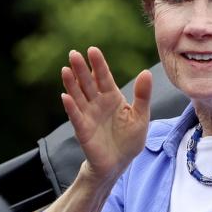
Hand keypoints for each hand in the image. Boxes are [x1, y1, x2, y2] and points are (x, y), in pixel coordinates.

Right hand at [60, 47, 151, 182]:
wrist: (119, 162)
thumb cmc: (130, 138)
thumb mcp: (141, 115)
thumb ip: (143, 95)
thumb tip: (146, 72)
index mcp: (112, 97)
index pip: (104, 77)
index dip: (98, 64)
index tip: (93, 49)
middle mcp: (98, 103)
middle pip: (88, 83)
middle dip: (81, 68)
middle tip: (74, 53)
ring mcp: (88, 115)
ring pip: (78, 96)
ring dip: (71, 83)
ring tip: (66, 69)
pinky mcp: (83, 130)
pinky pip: (76, 116)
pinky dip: (70, 107)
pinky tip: (65, 96)